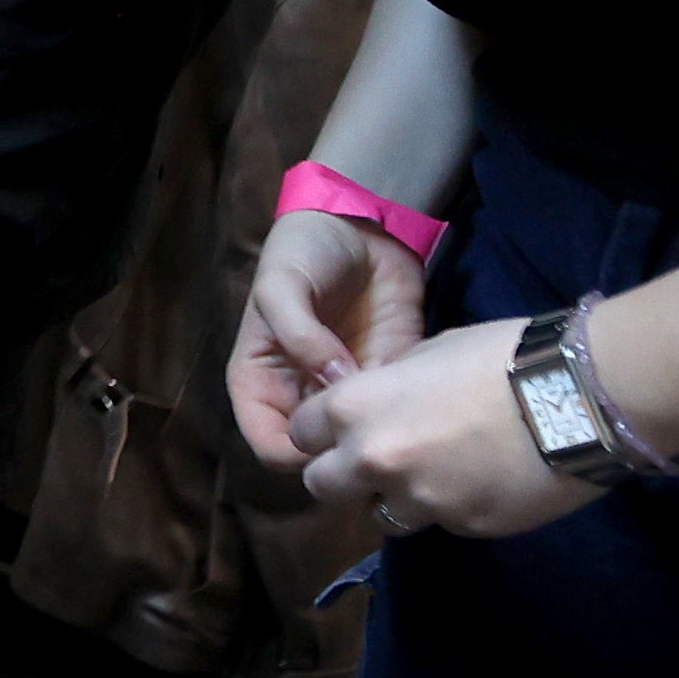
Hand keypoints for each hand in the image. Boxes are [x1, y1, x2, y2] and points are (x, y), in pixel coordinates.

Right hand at [229, 208, 431, 463]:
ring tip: (400, 410)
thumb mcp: (281, 285)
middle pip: (319, 455)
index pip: (271, 447)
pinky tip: (418, 393)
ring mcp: (346, 391)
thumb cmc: (303, 252)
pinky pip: (396, 414)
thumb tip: (334, 384)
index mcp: (261, 384)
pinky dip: (407, 412)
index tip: (334, 436)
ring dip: (379, 435)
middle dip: (344, 452)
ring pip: (360, 442)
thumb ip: (298, 334)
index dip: (299, 452)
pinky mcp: (388, 379)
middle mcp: (301, 397)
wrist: (361, 222)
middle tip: (374, 430)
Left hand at [278, 315, 593, 542]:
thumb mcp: (426, 353)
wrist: (577, 397)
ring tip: (436, 472)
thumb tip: (375, 404)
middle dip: (340, 473)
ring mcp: (419, 501)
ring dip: (396, 497)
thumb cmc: (501, 356)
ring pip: (380, 514)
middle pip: (321, 485)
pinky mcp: (462, 527)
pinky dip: (450, 506)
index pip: (299, 432)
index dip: (318, 429)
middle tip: (374, 459)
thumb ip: (386, 387)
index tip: (339, 427)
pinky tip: (482, 480)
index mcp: (356, 408)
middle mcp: (374, 461)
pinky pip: (439, 522)